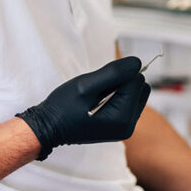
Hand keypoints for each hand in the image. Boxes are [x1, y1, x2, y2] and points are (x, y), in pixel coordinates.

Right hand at [17, 56, 150, 159]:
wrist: (49, 127)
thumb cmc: (63, 108)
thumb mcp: (86, 85)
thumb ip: (114, 73)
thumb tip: (138, 62)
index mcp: (123, 118)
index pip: (137, 80)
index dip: (118, 74)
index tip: (98, 83)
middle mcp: (129, 126)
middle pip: (140, 86)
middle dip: (122, 81)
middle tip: (97, 90)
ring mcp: (126, 127)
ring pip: (136, 92)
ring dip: (120, 88)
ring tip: (97, 96)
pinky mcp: (121, 125)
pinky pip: (129, 100)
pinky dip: (117, 95)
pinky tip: (99, 101)